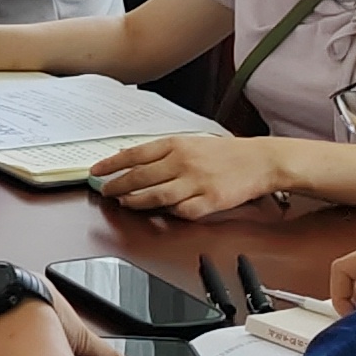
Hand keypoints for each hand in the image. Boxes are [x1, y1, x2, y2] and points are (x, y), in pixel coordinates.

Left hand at [91, 133, 292, 220]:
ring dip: (136, 201)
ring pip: (155, 196)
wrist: (260, 160)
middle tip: (104, 191)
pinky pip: (181, 211)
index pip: (134, 154)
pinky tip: (160, 212)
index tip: (96, 171)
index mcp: (176, 145)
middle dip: (117, 185)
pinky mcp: (209, 201)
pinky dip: (168, 213)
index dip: (111, 164)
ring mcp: (196, 182)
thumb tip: (132, 159)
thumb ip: (164, 152)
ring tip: (125, 203)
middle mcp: (183, 162)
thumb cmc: (226, 153)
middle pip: (140, 177)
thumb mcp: (191, 143)